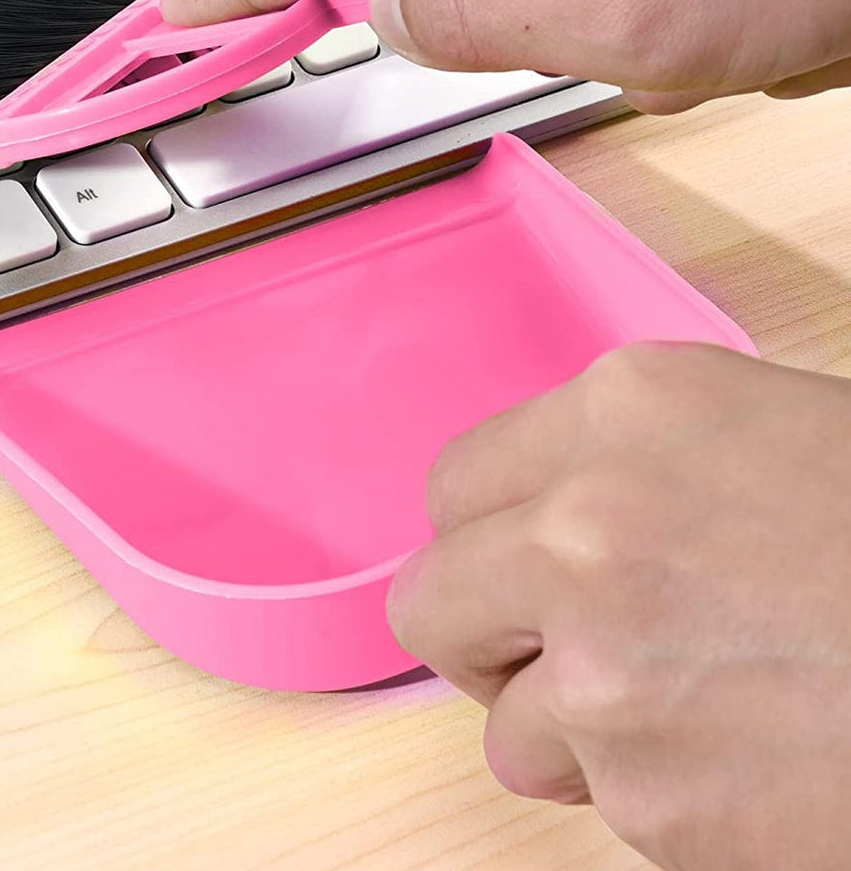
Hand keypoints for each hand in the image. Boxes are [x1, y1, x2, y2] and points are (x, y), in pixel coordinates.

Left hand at [387, 342, 850, 870]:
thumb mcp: (778, 441)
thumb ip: (641, 471)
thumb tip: (545, 518)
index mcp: (628, 411)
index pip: (456, 485)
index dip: (486, 540)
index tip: (515, 574)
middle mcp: (588, 524)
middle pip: (435, 600)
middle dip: (487, 639)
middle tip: (555, 660)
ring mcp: (605, 663)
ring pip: (506, 724)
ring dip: (574, 735)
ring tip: (691, 720)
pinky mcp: (645, 792)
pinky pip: (598, 801)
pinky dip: (656, 799)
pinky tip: (749, 765)